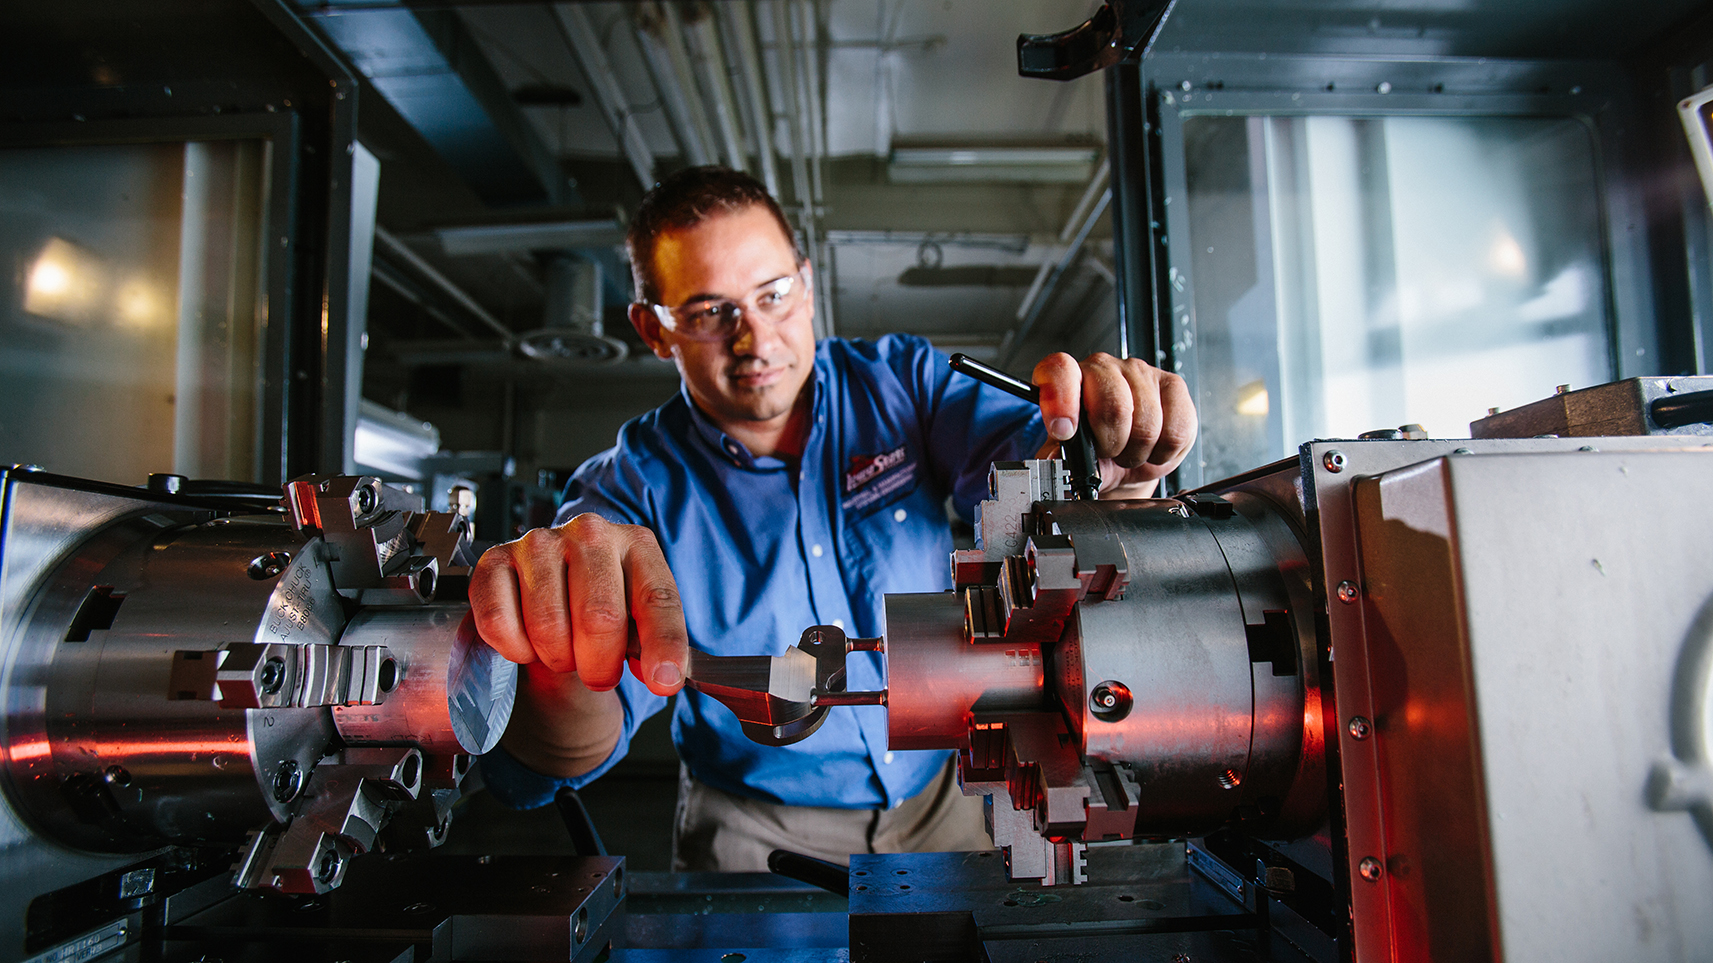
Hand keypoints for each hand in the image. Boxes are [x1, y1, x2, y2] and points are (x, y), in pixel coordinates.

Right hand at [469, 513, 688, 776]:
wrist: (554, 584)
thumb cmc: (602, 605)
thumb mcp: (640, 620)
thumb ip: (656, 646)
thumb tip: (663, 676)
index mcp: (637, 545)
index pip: (657, 600)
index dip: (663, 646)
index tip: (664, 682)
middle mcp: (589, 534)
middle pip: (600, 620)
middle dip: (599, 665)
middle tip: (598, 672)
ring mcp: (539, 543)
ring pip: (548, 627)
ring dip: (557, 658)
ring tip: (563, 649)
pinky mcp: (494, 560)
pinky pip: (500, 624)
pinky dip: (516, 649)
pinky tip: (529, 639)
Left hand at [1032, 352, 1196, 496]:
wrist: (1125, 459)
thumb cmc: (1094, 451)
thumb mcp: (1069, 457)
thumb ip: (1058, 457)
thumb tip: (1055, 458)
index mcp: (1069, 377)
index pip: (1060, 371)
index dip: (1061, 401)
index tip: (1064, 431)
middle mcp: (1104, 367)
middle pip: (1112, 406)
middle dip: (1110, 444)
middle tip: (1107, 451)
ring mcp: (1141, 373)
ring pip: (1146, 424)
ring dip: (1136, 452)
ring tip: (1128, 451)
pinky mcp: (1174, 387)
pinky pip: (1174, 432)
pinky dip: (1161, 453)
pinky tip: (1151, 448)